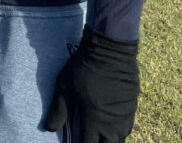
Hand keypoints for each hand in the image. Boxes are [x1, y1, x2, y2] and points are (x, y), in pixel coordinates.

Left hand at [44, 27, 139, 141]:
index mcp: (94, 119)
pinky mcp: (133, 106)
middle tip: (89, 139)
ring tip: (100, 136)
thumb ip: (58, 110)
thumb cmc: (84, 67)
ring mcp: (126, 115)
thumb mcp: (65, 86)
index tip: (74, 142)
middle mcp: (113, 122)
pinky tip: (110, 125)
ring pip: (121, 138)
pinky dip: (119, 131)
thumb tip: (48, 128)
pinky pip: (128, 127)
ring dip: (110, 140)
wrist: (111, 49)